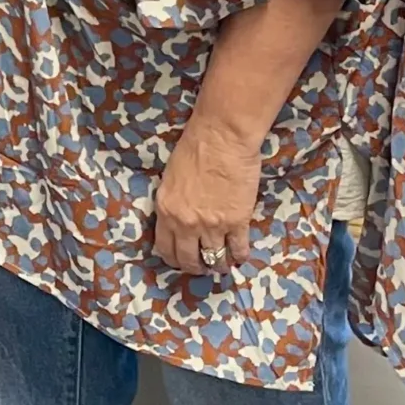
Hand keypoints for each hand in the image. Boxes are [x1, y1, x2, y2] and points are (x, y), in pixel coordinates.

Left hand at [151, 123, 261, 275]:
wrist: (222, 137)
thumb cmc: (194, 147)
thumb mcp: (170, 178)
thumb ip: (173, 202)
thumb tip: (178, 218)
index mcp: (166, 210)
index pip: (164, 248)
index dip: (173, 258)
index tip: (179, 260)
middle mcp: (185, 223)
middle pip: (189, 260)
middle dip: (195, 267)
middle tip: (201, 267)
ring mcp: (212, 225)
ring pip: (214, 259)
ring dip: (218, 265)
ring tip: (221, 264)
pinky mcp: (237, 222)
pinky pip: (238, 249)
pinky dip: (239, 256)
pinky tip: (240, 256)